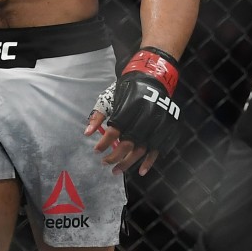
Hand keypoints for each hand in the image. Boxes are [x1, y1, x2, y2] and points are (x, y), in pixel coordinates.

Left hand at [85, 47, 180, 175]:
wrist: (152, 79)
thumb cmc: (127, 90)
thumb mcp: (110, 98)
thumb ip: (98, 115)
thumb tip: (86, 133)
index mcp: (129, 108)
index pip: (114, 131)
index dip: (104, 143)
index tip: (96, 151)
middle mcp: (144, 117)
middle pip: (128, 143)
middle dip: (114, 157)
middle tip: (104, 163)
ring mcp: (156, 124)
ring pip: (141, 149)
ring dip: (128, 163)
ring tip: (116, 171)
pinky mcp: (165, 128)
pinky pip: (157, 149)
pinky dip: (150, 161)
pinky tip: (140, 171)